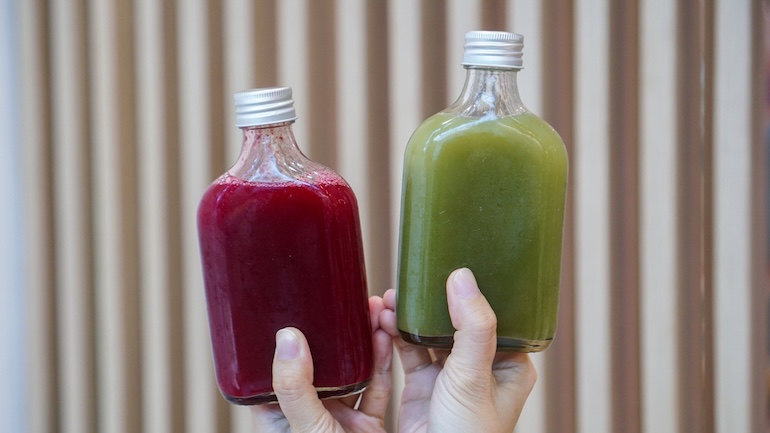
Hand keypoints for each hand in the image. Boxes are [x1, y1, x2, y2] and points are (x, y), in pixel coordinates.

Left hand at [250, 296, 392, 431]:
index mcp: (279, 415)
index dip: (284, 337)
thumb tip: (288, 336)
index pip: (274, 368)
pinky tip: (384, 337)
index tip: (296, 303)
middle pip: (320, 364)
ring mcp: (340, 418)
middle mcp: (309, 413)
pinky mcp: (368, 426)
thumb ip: (294, 387)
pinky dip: (383, 364)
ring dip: (364, 342)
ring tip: (371, 310)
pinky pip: (377, 389)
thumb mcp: (303, 427)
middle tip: (343, 301)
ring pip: (352, 372)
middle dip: (335, 333)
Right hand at [379, 268, 536, 432]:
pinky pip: (407, 352)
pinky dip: (393, 336)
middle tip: (406, 283)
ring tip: (388, 300)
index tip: (444, 267)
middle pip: (454, 319)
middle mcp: (480, 365)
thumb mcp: (474, 378)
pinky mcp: (423, 386)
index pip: (490, 312)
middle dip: (428, 300)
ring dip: (407, 316)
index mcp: (508, 361)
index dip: (466, 290)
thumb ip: (472, 328)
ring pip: (428, 333)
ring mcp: (450, 375)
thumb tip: (463, 277)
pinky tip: (381, 321)